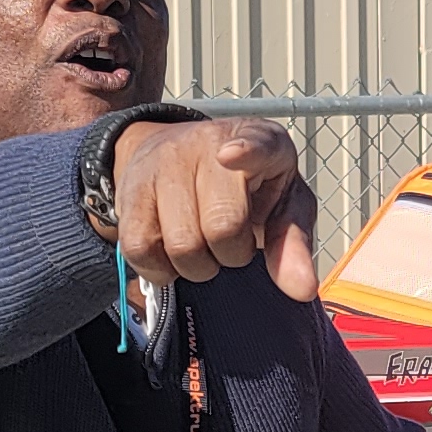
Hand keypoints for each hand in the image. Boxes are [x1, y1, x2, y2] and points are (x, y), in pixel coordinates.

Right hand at [110, 118, 318, 298]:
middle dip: (233, 254)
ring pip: (182, 245)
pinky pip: (140, 249)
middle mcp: (209, 144)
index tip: (231, 156)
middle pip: (223, 225)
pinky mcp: (130, 189)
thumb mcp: (283, 206)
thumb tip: (301, 289)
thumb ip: (293, 245)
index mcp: (262, 141)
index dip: (247, 151)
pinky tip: (173, 255)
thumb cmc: (247, 187)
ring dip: (198, 265)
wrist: (183, 153)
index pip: (257, 143)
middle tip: (232, 243)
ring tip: (204, 246)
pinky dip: (160, 269)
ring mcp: (165, 163)